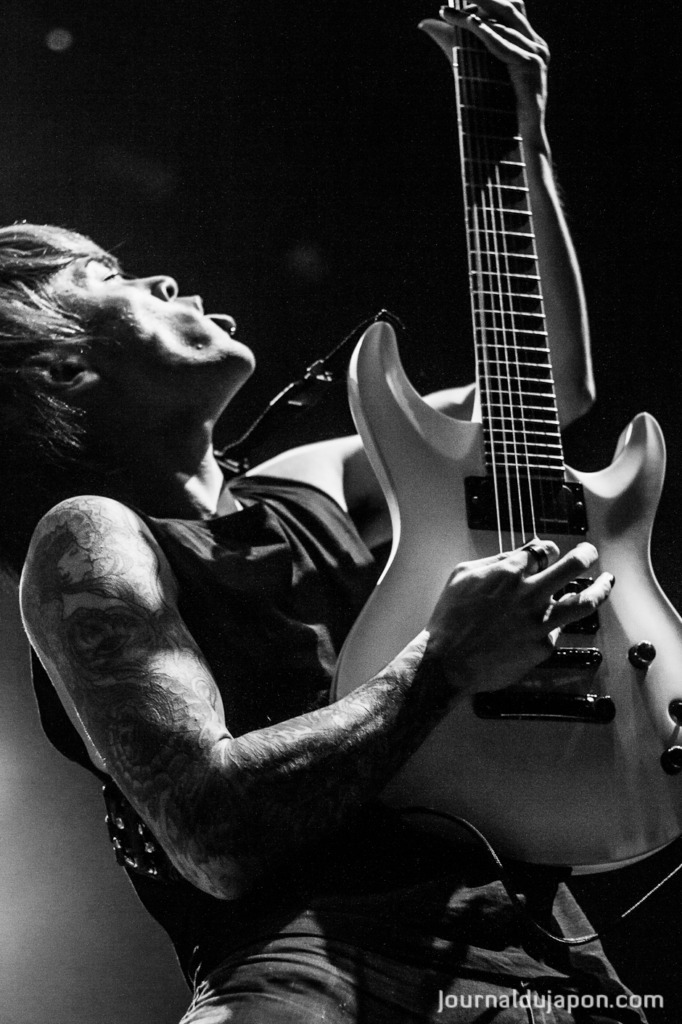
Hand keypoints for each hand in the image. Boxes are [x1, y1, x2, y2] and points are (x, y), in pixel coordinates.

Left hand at [419, 1, 549, 142]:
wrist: (523, 141)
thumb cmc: (502, 114)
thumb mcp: (476, 73)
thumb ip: (454, 45)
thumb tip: (424, 23)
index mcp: (529, 45)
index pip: (510, 9)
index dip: (485, 1)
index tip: (457, 2)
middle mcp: (536, 45)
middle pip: (510, 7)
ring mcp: (536, 54)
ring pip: (503, 23)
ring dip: (472, 17)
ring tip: (448, 14)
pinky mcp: (530, 66)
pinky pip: (503, 44)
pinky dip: (484, 33)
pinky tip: (468, 24)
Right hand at [425, 541, 613, 693]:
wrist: (448, 661)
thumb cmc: (450, 619)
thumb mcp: (463, 575)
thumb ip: (496, 560)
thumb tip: (521, 553)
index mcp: (509, 572)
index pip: (544, 549)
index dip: (551, 549)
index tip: (552, 553)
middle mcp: (529, 594)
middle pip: (574, 565)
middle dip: (587, 555)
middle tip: (590, 554)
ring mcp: (538, 621)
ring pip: (585, 601)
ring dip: (601, 588)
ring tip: (607, 582)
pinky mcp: (542, 646)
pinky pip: (562, 629)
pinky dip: (564, 620)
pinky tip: (568, 617)